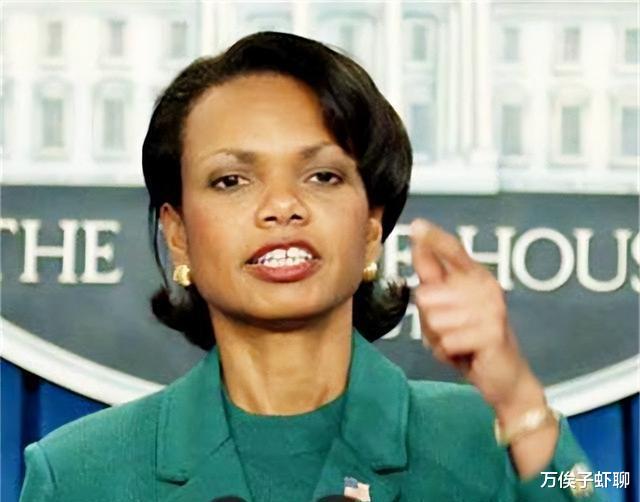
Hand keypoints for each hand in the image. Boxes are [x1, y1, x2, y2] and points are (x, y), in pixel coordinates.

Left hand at [409, 218, 545, 418]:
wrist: (503, 377)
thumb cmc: (471, 340)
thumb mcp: (447, 309)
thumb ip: (433, 280)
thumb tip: (418, 247)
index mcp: (475, 277)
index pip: (453, 251)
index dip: (433, 239)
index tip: (416, 225)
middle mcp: (486, 287)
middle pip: (426, 295)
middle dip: (429, 321)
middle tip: (451, 331)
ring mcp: (491, 308)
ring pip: (434, 319)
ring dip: (439, 338)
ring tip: (459, 341)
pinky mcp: (492, 331)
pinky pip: (446, 340)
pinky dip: (448, 353)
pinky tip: (465, 353)